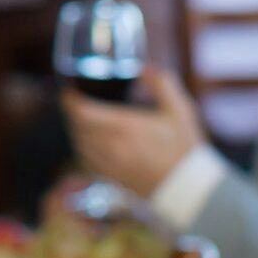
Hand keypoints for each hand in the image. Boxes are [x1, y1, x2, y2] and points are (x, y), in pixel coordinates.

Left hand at [62, 69, 203, 198]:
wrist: (188, 190)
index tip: (69, 91)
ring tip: (83, 119)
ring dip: (77, 130)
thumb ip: (161, 84)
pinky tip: (93, 142)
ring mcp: (109, 164)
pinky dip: (84, 148)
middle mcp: (110, 146)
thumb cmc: (184, 149)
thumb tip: (144, 67)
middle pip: (75, 127)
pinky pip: (86, 160)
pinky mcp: (111, 178)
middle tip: (77, 101)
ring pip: (79, 144)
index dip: (69, 100)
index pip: (80, 112)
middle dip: (72, 112)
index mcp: (123, 126)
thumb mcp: (179, 111)